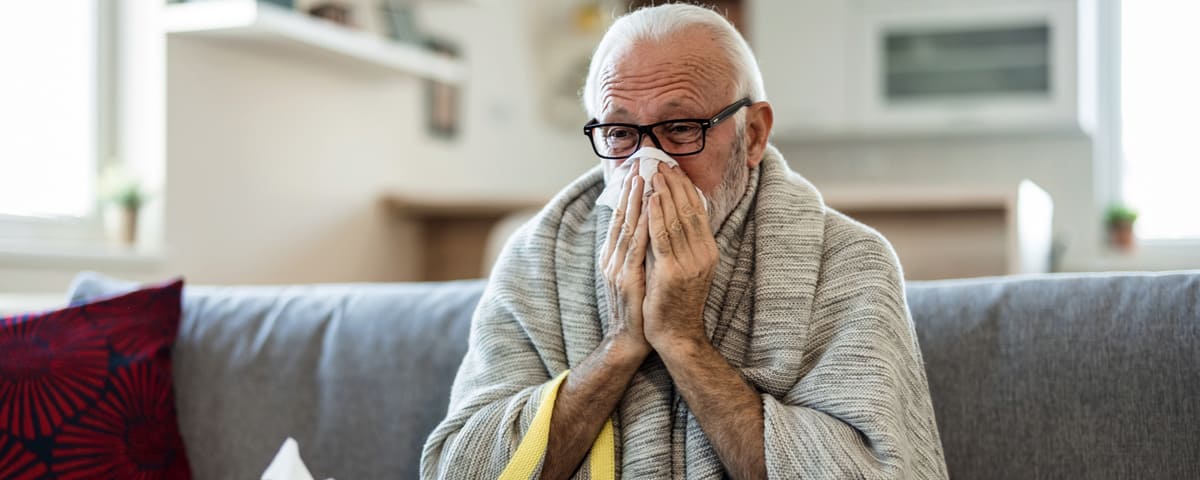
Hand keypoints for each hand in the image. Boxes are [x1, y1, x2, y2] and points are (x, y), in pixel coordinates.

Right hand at [599, 165, 651, 359]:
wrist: (630, 340)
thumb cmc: (637, 308)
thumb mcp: (634, 274)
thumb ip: (636, 253)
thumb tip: (646, 229)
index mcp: (613, 256)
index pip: (621, 219)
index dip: (628, 195)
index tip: (637, 171)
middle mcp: (612, 258)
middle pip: (622, 217)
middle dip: (631, 190)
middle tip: (639, 164)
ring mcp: (617, 268)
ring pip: (627, 227)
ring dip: (636, 201)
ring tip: (643, 178)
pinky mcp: (627, 279)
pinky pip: (637, 247)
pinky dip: (642, 225)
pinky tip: (649, 210)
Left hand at [644, 163, 717, 350]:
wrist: (676, 335)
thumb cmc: (674, 301)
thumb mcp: (683, 266)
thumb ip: (679, 243)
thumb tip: (667, 214)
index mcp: (707, 251)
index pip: (697, 211)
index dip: (685, 187)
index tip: (673, 168)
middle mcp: (703, 254)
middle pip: (689, 209)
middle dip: (674, 183)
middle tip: (662, 161)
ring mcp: (689, 263)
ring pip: (676, 219)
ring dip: (664, 192)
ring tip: (654, 172)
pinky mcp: (672, 272)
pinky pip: (663, 238)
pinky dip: (656, 216)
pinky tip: (650, 198)